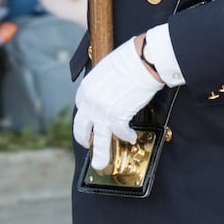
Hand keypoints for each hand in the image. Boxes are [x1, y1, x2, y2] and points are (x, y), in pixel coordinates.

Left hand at [73, 38, 163, 169]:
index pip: (81, 109)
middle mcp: (89, 101)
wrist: (142, 59)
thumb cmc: (129, 58)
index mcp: (85, 88)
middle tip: (88, 145)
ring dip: (99, 154)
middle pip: (81, 128)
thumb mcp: (105, 69)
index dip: (86, 119)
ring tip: (100, 164)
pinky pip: (120, 133)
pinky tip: (131, 136)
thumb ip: (100, 84)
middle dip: (84, 139)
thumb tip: (106, 93)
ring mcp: (102, 111)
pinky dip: (127, 136)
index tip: (90, 124)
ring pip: (97, 139)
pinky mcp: (118, 117)